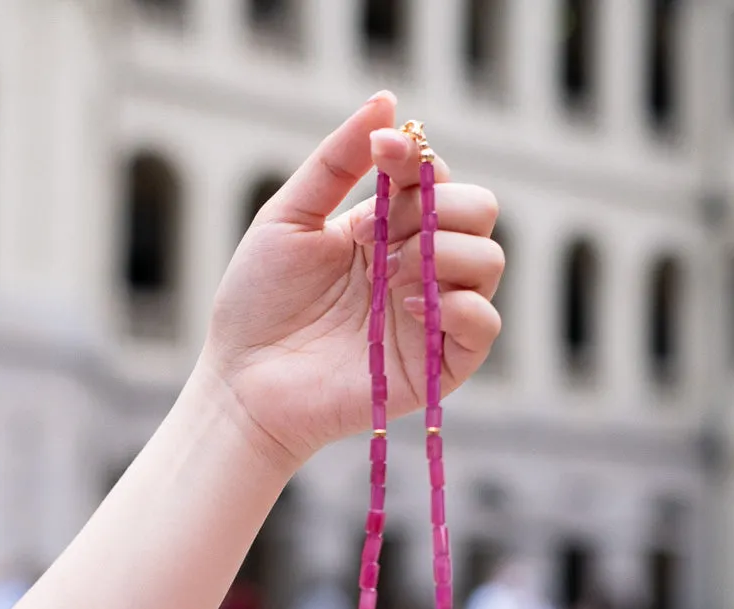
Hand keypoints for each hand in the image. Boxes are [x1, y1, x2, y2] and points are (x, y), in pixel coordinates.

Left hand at [203, 91, 503, 472]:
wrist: (243, 382)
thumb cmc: (258, 304)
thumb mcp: (287, 217)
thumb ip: (336, 162)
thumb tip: (386, 101)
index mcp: (388, 231)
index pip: (437, 179)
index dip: (419, 158)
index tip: (382, 153)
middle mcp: (418, 268)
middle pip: (479, 212)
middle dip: (439, 207)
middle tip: (380, 235)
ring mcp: (430, 316)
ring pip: (490, 262)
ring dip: (444, 253)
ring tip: (388, 275)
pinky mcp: (436, 366)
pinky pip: (486, 327)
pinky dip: (462, 306)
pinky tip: (409, 304)